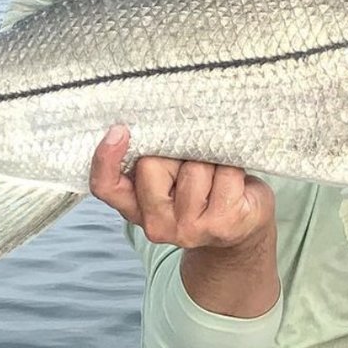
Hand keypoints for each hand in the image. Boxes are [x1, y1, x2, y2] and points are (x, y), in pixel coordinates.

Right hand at [89, 124, 275, 248]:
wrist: (242, 228)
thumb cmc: (203, 191)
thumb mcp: (169, 177)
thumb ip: (153, 158)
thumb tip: (156, 119)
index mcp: (135, 208)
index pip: (106, 186)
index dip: (106, 158)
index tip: (119, 130)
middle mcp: (156, 224)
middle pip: (152, 164)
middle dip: (175, 151)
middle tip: (191, 161)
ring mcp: (188, 228)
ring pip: (194, 167)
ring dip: (210, 159)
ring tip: (215, 173)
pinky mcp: (221, 224)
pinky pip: (226, 173)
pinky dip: (233, 167)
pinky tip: (234, 182)